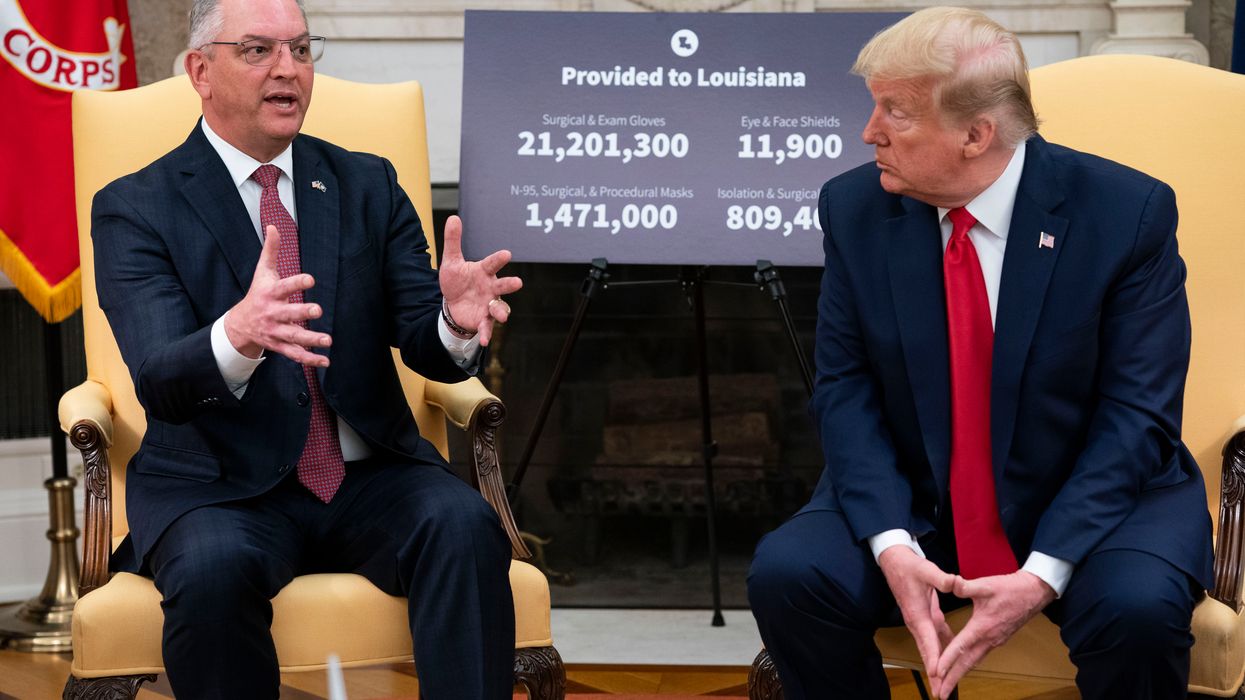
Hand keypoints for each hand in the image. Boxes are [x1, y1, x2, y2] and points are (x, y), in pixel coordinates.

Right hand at [223, 225, 331, 366]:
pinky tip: (325, 361)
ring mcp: (276, 331)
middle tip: (317, 310)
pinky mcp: (280, 346)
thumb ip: (271, 250)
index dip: (296, 283)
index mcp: (270, 294)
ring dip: (310, 340)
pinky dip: (310, 359)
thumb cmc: (258, 294)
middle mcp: (273, 314)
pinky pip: (295, 355)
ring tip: (328, 340)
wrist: (240, 325)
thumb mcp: (262, 272)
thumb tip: (274, 225)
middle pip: (288, 314)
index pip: (283, 287)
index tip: (310, 279)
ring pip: (293, 337)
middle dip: (302, 313)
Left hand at [438, 215, 522, 345]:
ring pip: (500, 308)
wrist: (453, 304)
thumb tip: (453, 217)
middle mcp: (491, 288)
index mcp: (484, 271)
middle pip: (503, 285)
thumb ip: (453, 241)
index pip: (492, 263)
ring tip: (500, 315)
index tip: (506, 254)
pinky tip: (484, 341)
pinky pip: (488, 327)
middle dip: (510, 284)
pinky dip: (487, 334)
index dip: (499, 259)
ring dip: (501, 311)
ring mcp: (489, 305)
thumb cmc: (457, 280)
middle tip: (518, 283)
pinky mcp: (484, 320)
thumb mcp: (451, 261)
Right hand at [878, 546, 955, 695]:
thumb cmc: (909, 566)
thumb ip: (942, 578)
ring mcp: (920, 621)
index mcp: (917, 613)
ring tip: (945, 685)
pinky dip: (941, 651)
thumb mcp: (926, 569)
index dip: (933, 657)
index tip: (937, 673)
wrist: (894, 561)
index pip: (927, 639)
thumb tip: (956, 583)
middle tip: (940, 692)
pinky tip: (952, 659)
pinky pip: (935, 639)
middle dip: (934, 673)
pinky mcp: (925, 617)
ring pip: (930, 648)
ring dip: (937, 666)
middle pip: (927, 652)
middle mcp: (917, 622)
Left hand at [933, 571, 1055, 697]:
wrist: (1034, 593)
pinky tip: (962, 666)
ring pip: (974, 661)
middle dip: (953, 679)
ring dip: (960, 673)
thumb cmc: (1011, 589)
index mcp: (983, 627)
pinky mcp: (997, 639)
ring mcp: (994, 641)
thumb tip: (950, 583)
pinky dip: (968, 663)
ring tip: (948, 684)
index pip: (961, 647)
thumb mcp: (986, 585)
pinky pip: (979, 655)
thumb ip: (965, 587)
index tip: (936, 672)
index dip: (947, 660)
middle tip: (941, 693)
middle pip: (967, 663)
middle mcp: (989, 638)